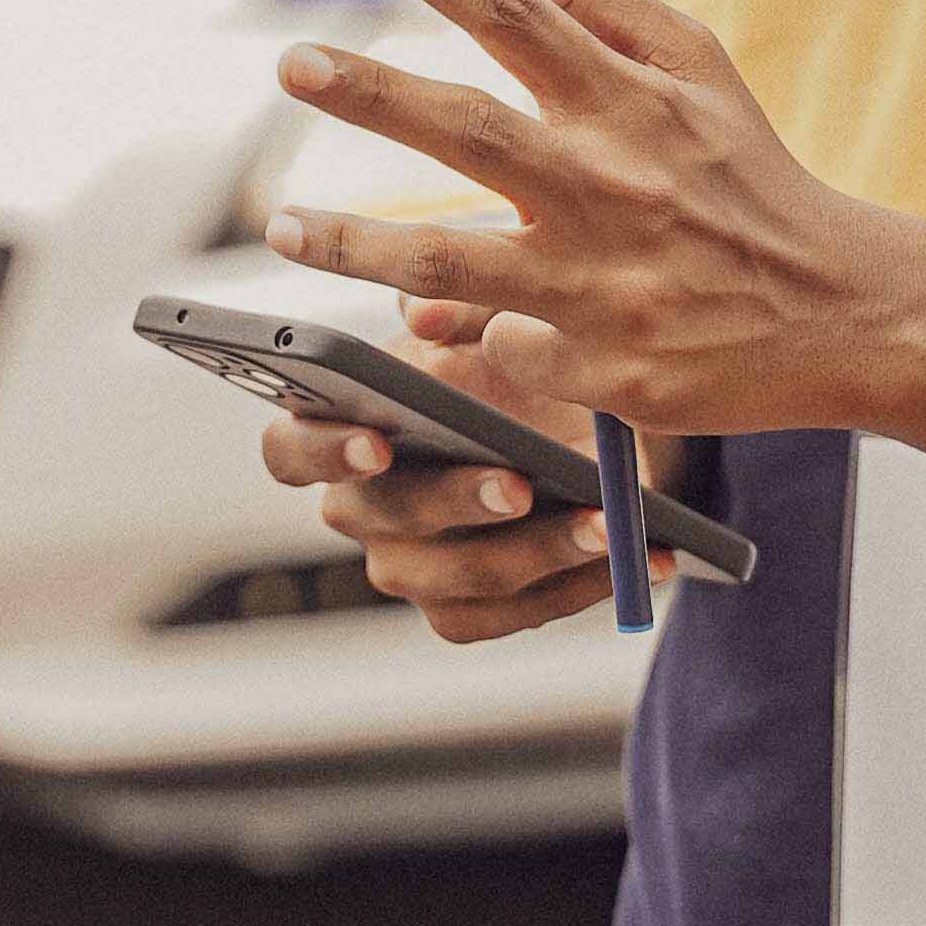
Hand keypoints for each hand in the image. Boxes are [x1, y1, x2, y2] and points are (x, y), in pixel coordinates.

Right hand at [254, 311, 650, 642]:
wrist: (585, 417)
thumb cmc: (515, 360)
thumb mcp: (497, 320)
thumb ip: (459, 308)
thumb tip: (420, 315)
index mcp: (338, 430)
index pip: (290, 451)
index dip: (322, 452)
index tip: (377, 441)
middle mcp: (360, 509)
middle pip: (384, 520)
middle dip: (455, 502)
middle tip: (519, 485)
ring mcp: (409, 568)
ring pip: (457, 577)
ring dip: (538, 552)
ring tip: (607, 524)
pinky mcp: (462, 612)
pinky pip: (507, 616)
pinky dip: (575, 589)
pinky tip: (636, 561)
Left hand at [258, 0, 906, 437]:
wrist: (845, 309)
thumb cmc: (749, 176)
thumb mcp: (691, 66)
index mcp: (627, 101)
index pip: (512, 10)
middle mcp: (610, 184)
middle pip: (468, 129)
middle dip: (373, 92)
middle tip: (291, 61)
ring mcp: (605, 282)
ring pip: (452, 263)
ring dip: (357, 247)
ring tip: (283, 228)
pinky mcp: (609, 368)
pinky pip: (506, 353)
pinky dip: (463, 337)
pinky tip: (421, 329)